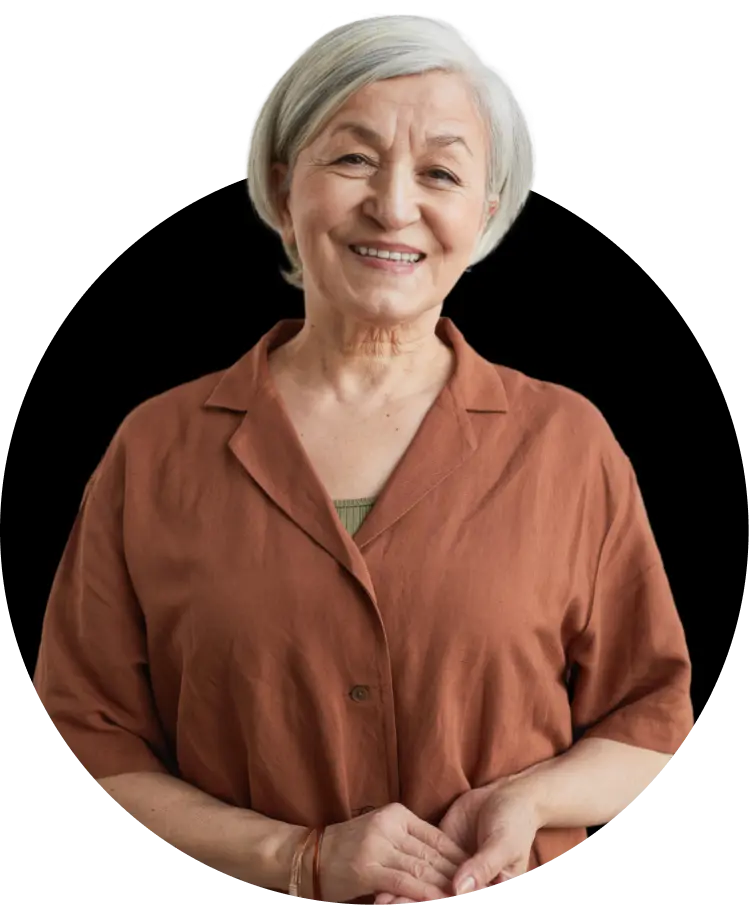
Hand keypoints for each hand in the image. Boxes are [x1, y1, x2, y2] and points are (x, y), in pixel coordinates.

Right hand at [318, 802, 469, 902]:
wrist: (309, 855)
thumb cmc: (348, 849)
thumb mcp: (381, 835)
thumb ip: (408, 842)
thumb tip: (442, 862)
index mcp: (396, 814)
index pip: (436, 836)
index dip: (458, 857)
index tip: (478, 873)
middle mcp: (389, 825)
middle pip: (432, 853)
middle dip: (458, 874)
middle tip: (479, 889)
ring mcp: (378, 845)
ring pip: (422, 868)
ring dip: (446, 886)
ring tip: (464, 896)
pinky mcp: (368, 868)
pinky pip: (404, 882)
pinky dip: (424, 894)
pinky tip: (440, 901)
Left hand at [373, 783, 540, 904]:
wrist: (509, 796)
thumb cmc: (515, 823)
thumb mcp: (503, 845)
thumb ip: (482, 867)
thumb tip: (458, 891)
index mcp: (486, 889)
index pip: (457, 902)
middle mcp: (467, 886)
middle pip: (439, 898)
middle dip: (415, 902)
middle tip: (388, 904)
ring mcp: (452, 869)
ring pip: (427, 885)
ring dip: (406, 891)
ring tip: (381, 898)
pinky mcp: (440, 850)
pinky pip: (422, 863)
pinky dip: (406, 869)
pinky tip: (387, 875)